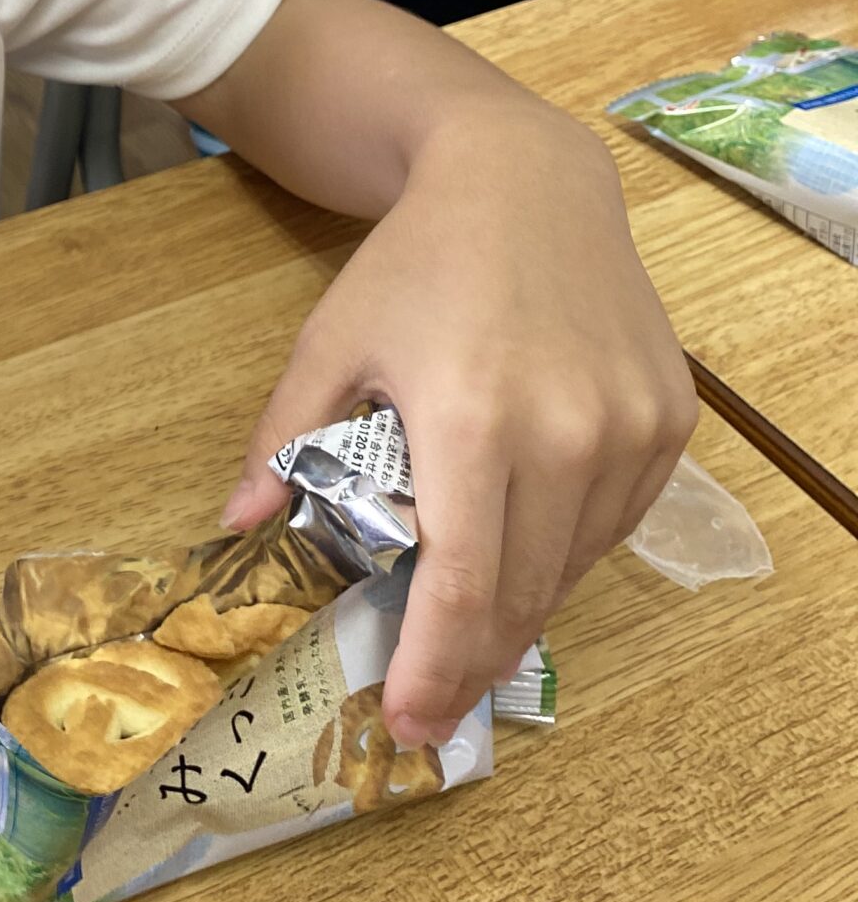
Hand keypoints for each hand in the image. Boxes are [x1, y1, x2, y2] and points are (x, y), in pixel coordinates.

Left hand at [224, 107, 694, 748]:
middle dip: (471, 663)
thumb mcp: (331, 342)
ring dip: (521, 611)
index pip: (464, 584)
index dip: (435, 665)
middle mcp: (566, 433)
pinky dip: (567, 551)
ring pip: (574, 566)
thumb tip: (234, 530)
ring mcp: (629, 429)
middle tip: (430, 707)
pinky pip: (614, 523)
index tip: (409, 720)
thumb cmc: (417, 262)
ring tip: (468, 637)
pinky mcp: (668, 421)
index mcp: (472, 420)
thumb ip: (284, 442)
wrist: (524, 181)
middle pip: (523, 594)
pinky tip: (524, 551)